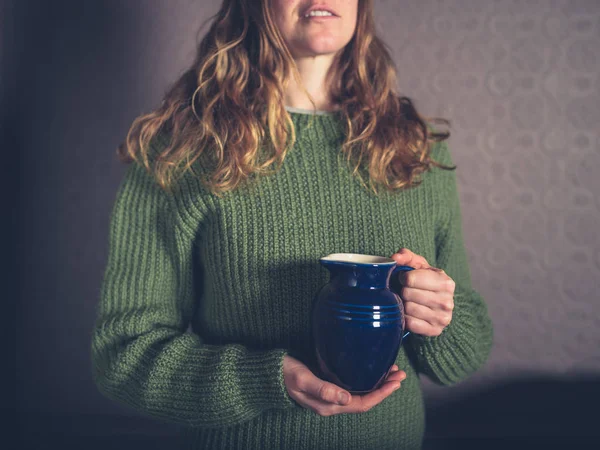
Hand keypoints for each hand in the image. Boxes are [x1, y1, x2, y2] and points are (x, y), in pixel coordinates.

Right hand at [283, 355, 405, 416]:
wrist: (269, 374)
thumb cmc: (285, 374)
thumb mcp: (302, 379)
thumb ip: (323, 389)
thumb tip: (345, 398)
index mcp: (329, 405)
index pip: (363, 403)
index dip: (382, 394)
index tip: (396, 382)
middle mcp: (333, 403)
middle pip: (366, 399)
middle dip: (385, 388)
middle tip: (400, 373)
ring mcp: (331, 395)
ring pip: (361, 392)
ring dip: (378, 383)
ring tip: (392, 371)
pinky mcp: (328, 385)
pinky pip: (353, 385)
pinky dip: (366, 378)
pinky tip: (371, 369)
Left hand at [391, 248, 454, 336]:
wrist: (436, 305)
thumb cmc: (425, 281)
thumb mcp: (418, 265)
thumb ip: (406, 256)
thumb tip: (395, 258)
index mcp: (446, 282)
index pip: (410, 279)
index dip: (403, 278)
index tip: (404, 278)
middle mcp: (447, 301)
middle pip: (408, 294)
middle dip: (403, 291)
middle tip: (406, 291)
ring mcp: (442, 318)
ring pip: (408, 308)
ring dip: (404, 304)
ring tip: (408, 301)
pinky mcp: (435, 331)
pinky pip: (410, 323)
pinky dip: (406, 318)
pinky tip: (410, 313)